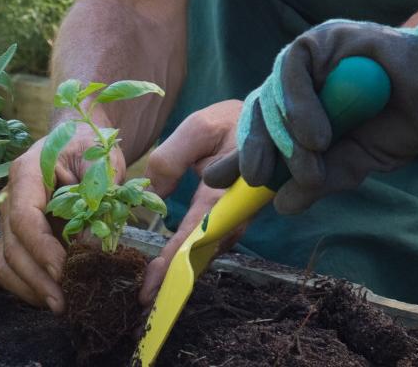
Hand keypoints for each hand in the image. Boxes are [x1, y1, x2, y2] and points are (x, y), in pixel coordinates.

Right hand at [0, 121, 122, 311]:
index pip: (24, 217)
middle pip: (12, 246)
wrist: (76, 140)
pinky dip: (27, 285)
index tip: (62, 271)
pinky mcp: (15, 234)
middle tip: (64, 302)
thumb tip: (91, 244)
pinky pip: (10, 265)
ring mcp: (8, 217)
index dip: (41, 248)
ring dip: (29, 287)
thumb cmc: (89, 146)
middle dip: (37, 278)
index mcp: (27, 173)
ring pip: (5, 261)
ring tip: (59, 305)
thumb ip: (97, 196)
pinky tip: (51, 295)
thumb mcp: (101, 160)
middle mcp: (9, 197)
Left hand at [136, 99, 245, 304]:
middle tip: (146, 298)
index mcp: (225, 192)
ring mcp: (237, 218)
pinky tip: (170, 264)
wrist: (271, 120)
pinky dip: (190, 255)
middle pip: (202, 254)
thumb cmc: (232, 121)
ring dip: (181, 270)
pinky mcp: (234, 217)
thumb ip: (171, 159)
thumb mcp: (199, 127)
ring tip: (154, 289)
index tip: (151, 286)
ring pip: (208, 252)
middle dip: (174, 278)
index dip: (171, 262)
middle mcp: (235, 214)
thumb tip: (153, 196)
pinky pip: (212, 241)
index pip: (194, 235)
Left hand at [203, 15, 417, 214]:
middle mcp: (300, 82)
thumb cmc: (401, 123)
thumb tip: (281, 205)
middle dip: (252, 148)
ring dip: (286, 135)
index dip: (237, 154)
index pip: (260, 132)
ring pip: (271, 94)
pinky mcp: (322, 38)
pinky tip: (318, 134)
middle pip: (259, 113)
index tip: (216, 183)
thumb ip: (319, 181)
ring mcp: (309, 58)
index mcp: (304, 111)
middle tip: (257, 177)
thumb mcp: (354, 164)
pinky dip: (299, 103)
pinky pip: (292, 69)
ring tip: (312, 158)